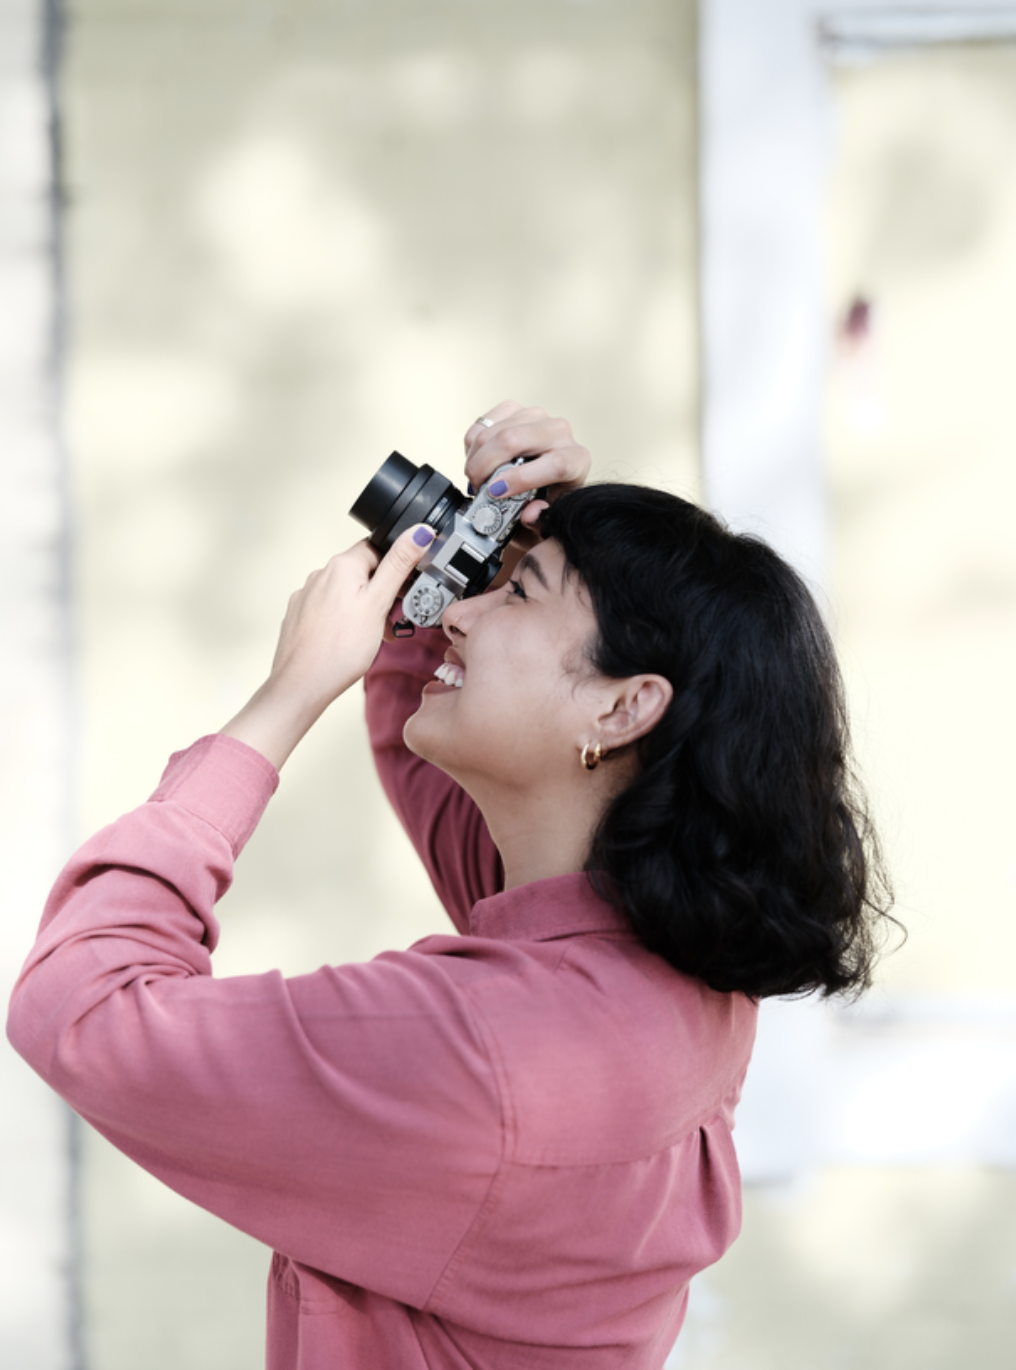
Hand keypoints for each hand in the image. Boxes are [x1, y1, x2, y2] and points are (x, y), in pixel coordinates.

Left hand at [220, 524, 435, 768]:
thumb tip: (419, 532)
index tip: (404, 592)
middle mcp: (320, 575)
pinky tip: (350, 642)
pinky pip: (329, 610)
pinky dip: (344, 621)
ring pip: (346, 593)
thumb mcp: (379, 603)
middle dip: (380, 594)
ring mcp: (307, 596)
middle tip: (392, 621)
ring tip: (373, 636)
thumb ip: (399, 565)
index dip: (396, 570)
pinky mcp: (300, 616)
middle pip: (362, 573)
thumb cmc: (340, 649)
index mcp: (341, 565)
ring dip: (364, 609)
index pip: (378, 550)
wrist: (302, 685)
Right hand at [462, 401, 590, 526]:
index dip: (521, 479)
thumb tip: (529, 514)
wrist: (542, 482)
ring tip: (475, 478)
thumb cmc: (545, 501)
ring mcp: (536, 417)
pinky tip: (477, 459)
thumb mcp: (547, 521)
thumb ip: (540, 522)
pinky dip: (473, 444)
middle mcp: (560, 433)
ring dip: (475, 458)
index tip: (496, 492)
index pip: (554, 464)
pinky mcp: (515, 410)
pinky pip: (485, 422)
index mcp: (576, 460)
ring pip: (494, 432)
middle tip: (476, 487)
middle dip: (485, 466)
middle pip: (514, 440)